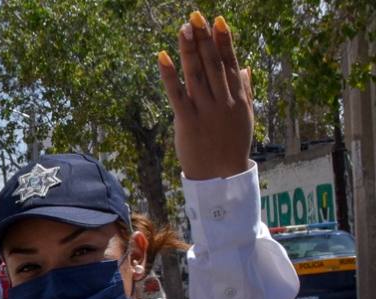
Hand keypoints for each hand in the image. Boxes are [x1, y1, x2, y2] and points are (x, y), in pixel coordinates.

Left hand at [157, 12, 253, 179]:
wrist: (221, 175)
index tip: (218, 20)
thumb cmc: (232, 144)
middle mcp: (223, 100)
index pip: (230, 62)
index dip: (224, 40)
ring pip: (196, 74)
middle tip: (196, 16)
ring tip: (183, 28)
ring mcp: (205, 110)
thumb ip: (244, 90)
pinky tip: (162, 57)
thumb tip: (244, 67)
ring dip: (189, 49)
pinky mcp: (187, 121)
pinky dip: (169, 75)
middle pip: (212, 63)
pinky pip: (176, 94)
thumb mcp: (244, 116)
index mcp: (237, 97)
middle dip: (204, 38)